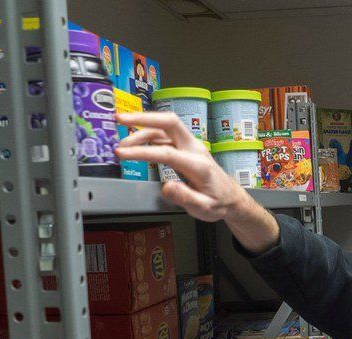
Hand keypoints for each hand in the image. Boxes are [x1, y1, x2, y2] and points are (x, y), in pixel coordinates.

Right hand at [115, 112, 250, 222]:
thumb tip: (167, 188)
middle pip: (169, 123)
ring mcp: (191, 146)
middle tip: (120, 119)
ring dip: (142, 129)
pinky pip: (166, 136)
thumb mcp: (204, 208)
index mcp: (198, 165)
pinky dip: (148, 135)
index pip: (167, 153)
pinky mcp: (186, 148)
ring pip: (165, 128)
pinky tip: (136, 143)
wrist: (232, 198)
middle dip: (143, 118)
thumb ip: (186, 198)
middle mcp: (195, 149)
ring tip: (122, 142)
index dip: (142, 152)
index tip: (122, 154)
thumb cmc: (218, 203)